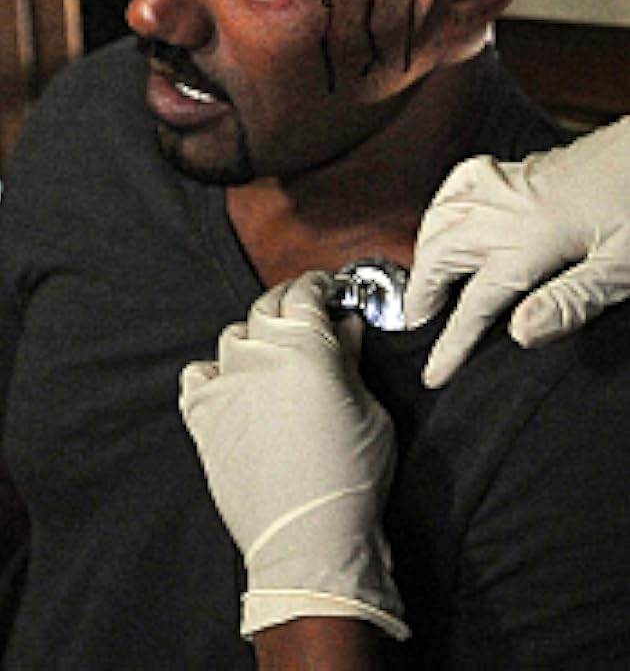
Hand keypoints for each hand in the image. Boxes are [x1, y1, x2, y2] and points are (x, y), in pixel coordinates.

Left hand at [180, 271, 409, 641]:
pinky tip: (233, 387)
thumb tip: (345, 326)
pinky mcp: (202, 416)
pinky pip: (197, 375)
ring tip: (274, 360)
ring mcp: (225, 384)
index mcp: (305, 346)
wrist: (307, 540)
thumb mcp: (370, 410)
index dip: (317, 285)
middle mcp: (259, 355)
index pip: (304, 291)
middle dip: (288, 303)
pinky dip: (214, 373)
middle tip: (305, 315)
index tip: (326, 289)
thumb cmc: (351, 477)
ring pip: (234, 337)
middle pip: (267, 306)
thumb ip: (351, 359)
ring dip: (255, 338)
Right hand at [405, 117, 629, 387]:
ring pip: (440, 219)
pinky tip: (447, 219)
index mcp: (532, 241)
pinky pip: (458, 185)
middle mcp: (507, 210)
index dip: (450, 343)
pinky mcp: (516, 169)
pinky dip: (441, 209)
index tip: (434, 374)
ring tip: (424, 285)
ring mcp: (507, 185)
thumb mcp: (621, 266)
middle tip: (418, 327)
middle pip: (438, 256)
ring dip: (424, 254)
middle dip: (420, 295)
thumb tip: (518, 333)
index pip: (475, 304)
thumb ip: (571, 302)